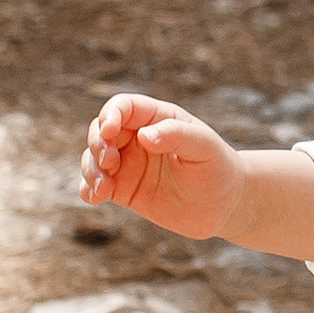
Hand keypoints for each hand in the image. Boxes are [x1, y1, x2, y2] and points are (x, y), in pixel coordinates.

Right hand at [79, 94, 243, 240]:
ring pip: (93, 158)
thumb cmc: (218, 168)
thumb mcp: (204, 147)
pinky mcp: (123, 190)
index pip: (123, 107)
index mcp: (156, 119)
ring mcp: (128, 164)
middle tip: (110, 162)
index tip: (109, 131)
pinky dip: (88, 190)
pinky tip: (96, 197)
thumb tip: (144, 136)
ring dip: (90, 169)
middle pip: (100, 130)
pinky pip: (95, 186)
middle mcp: (137, 138)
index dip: (110, 115)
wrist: (225, 206)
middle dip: (97, 143)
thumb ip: (177, 135)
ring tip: (104, 188)